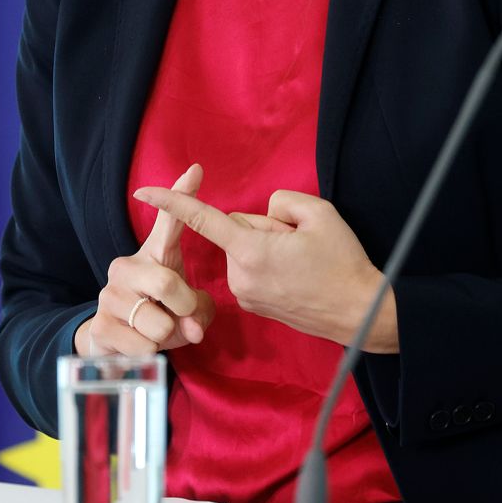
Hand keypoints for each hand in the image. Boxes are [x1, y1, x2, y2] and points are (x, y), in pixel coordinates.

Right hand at [75, 164, 216, 356]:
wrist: (115, 343)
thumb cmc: (161, 314)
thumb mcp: (187, 306)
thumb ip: (199, 311)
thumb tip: (194, 329)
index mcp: (153, 255)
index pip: (169, 222)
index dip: (182, 196)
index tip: (196, 170)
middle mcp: (126, 266)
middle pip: (168, 284)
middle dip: (185, 309)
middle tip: (183, 316)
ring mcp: (109, 294)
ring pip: (158, 323)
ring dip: (168, 336)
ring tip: (158, 331)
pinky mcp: (99, 324)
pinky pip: (143, 346)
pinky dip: (152, 353)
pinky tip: (140, 343)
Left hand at [133, 182, 396, 351]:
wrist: (359, 311)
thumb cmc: (342, 262)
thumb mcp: (320, 214)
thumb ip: (282, 203)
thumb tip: (262, 216)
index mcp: (250, 250)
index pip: (202, 220)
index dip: (172, 202)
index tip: (142, 191)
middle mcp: (239, 275)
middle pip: (237, 232)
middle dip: (263, 229)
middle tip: (300, 244)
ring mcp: (245, 293)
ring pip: (245, 252)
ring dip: (266, 249)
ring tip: (302, 264)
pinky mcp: (253, 304)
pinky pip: (252, 270)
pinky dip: (269, 266)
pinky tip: (297, 276)